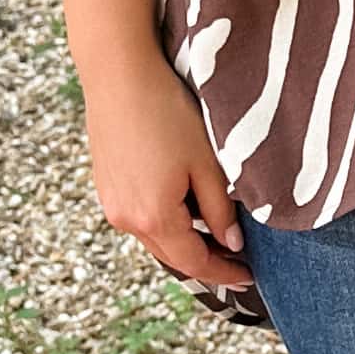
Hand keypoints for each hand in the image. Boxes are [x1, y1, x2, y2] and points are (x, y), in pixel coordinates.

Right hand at [84, 57, 250, 292]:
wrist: (117, 75)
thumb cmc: (166, 112)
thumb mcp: (206, 162)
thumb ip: (220, 208)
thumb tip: (231, 243)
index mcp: (155, 217)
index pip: (195, 262)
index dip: (224, 274)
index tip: (249, 277)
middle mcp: (126, 219)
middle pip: (173, 255)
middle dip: (206, 261)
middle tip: (238, 261)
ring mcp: (111, 204)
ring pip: (155, 237)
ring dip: (185, 241)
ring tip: (217, 234)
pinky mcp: (105, 186)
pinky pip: (139, 218)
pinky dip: (165, 222)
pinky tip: (184, 207)